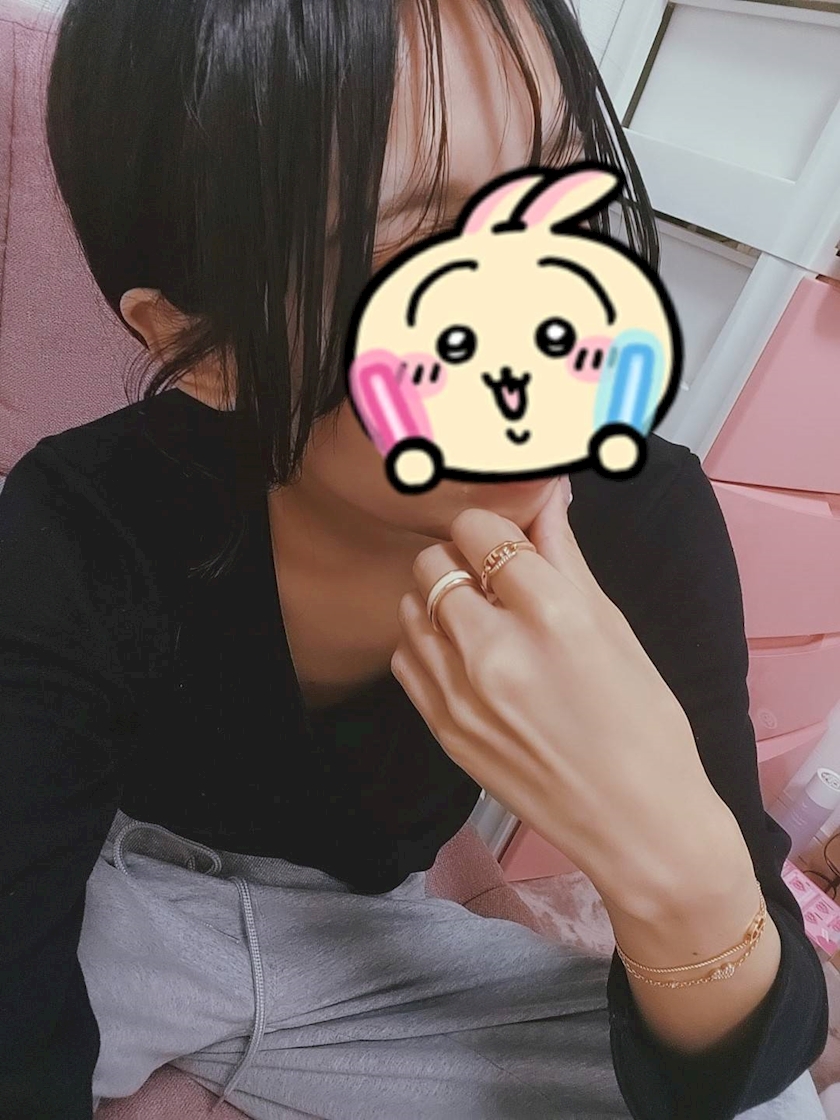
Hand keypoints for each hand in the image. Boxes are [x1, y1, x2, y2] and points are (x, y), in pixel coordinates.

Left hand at [391, 478, 727, 905]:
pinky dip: (426, 644)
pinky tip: (462, 656)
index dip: (492, 528)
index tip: (506, 542)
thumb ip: (566, 556)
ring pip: (411, 606)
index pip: (479, 529)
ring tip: (478, 619)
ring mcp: (460, 694)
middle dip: (460, 559)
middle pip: (433, 561)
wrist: (637, 825)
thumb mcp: (615, 629)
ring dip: (438, 599)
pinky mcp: (442, 729)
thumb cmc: (644, 724)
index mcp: (552, 614)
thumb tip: (547, 492)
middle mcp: (495, 649)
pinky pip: (404, 656)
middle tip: (491, 580)